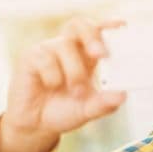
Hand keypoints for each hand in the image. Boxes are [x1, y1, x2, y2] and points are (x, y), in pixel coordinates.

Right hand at [0, 18, 126, 151]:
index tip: (121, 25)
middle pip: (79, 25)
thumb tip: (122, 95)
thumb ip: (104, 103)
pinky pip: (45, 59)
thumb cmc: (63, 111)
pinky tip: (50, 86)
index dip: (108, 26)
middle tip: (100, 55)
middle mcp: (68, 49)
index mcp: (87, 57)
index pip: (97, 32)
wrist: (36, 126)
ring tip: (77, 92)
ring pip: (65, 45)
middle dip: (92, 35)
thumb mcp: (88, 110)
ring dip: (75, 71)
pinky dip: (53, 76)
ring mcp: (49, 51)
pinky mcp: (30, 58)